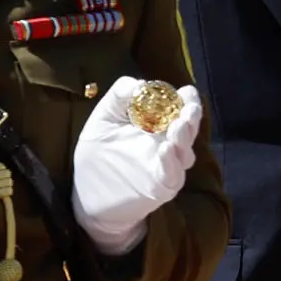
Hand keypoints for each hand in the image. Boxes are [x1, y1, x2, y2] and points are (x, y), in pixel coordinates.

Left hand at [71, 78, 202, 254]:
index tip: (185, 91)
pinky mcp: (160, 187)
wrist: (89, 197)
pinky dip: (171, 162)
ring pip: (184, 151)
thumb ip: (119, 96)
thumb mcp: (104, 118)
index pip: (179, 107)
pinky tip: (166, 149)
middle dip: (191, 115)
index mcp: (157, 124)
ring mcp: (167, 166)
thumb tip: (141, 84)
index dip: (186, 98)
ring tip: (179, 125)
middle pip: (187, 127)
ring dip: (184, 137)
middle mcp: (168, 144)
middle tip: (189, 105)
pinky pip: (171, 174)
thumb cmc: (98, 154)